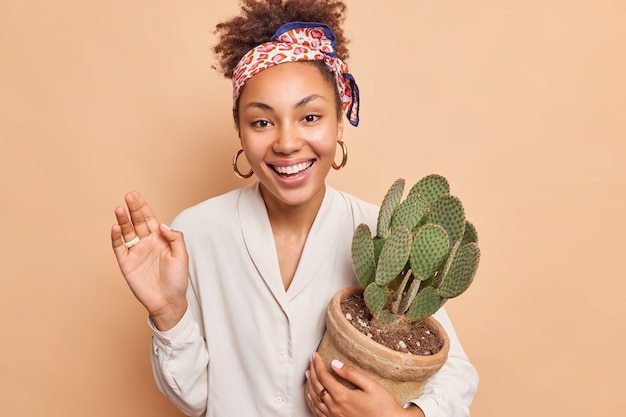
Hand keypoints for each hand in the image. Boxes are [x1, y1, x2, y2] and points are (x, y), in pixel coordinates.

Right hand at [111, 191, 188, 330]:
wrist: (168, 302)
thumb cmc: (177, 280)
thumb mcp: (182, 256)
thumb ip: (175, 238)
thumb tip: (162, 225)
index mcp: (160, 239)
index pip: (149, 218)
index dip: (142, 206)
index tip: (136, 194)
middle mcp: (146, 243)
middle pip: (137, 222)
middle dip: (133, 208)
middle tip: (128, 196)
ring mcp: (135, 252)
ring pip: (127, 232)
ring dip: (123, 221)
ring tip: (120, 209)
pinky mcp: (126, 264)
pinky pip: (119, 248)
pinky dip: (116, 238)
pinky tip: (116, 228)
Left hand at [306, 353, 424, 416]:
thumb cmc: (383, 406)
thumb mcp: (370, 386)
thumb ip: (351, 374)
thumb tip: (335, 363)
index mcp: (342, 396)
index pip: (324, 376)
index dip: (318, 364)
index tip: (316, 355)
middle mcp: (335, 408)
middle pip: (317, 386)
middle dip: (313, 371)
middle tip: (311, 361)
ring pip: (315, 399)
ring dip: (310, 385)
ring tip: (308, 374)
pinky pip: (318, 412)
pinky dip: (312, 402)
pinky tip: (312, 397)